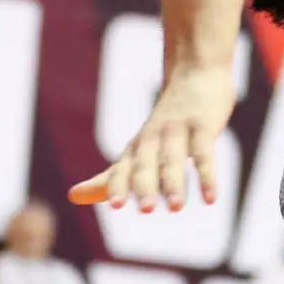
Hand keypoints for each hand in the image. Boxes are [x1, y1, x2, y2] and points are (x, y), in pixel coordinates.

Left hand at [69, 62, 236, 210]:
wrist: (196, 72)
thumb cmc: (167, 121)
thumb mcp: (138, 148)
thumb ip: (111, 176)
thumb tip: (72, 196)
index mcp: (137, 146)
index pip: (122, 168)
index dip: (118, 184)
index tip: (116, 206)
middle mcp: (153, 137)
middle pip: (146, 162)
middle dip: (144, 185)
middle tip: (146, 210)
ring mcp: (179, 129)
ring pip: (173, 157)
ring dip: (174, 182)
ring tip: (176, 208)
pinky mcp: (204, 125)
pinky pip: (204, 153)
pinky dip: (207, 176)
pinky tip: (211, 199)